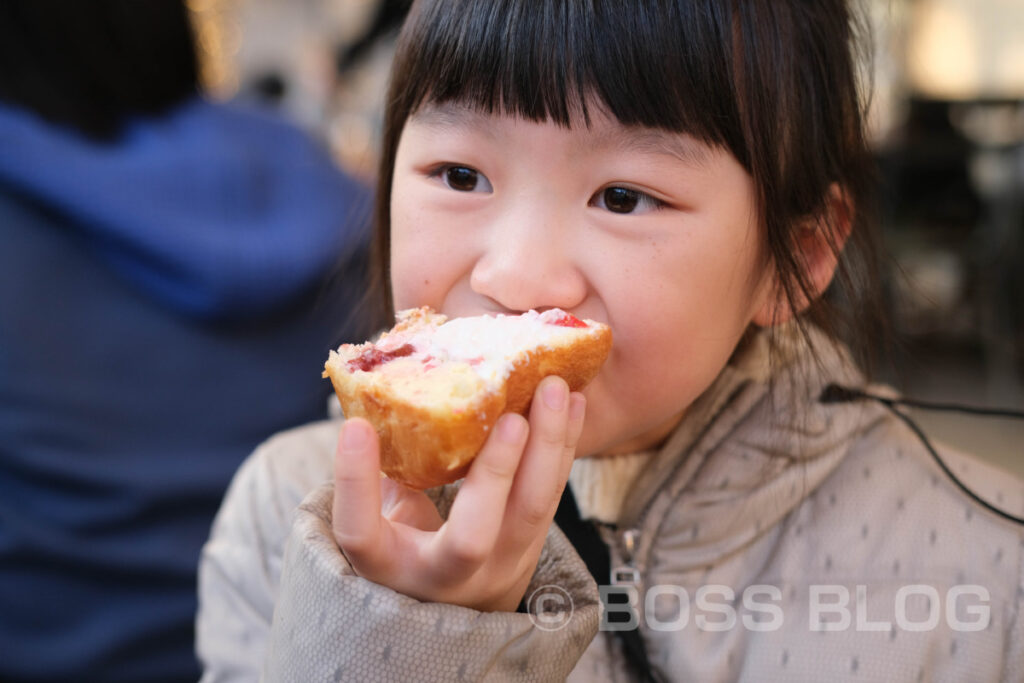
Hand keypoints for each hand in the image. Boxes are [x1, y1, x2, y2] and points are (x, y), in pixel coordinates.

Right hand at [331, 376, 585, 612]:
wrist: (451, 604)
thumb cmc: (403, 548)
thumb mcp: (376, 518)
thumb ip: (375, 471)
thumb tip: (372, 396)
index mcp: (389, 566)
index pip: (361, 534)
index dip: (355, 483)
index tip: (355, 428)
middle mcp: (445, 577)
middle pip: (472, 538)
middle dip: (495, 471)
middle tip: (510, 416)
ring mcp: (499, 567)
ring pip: (531, 512)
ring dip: (547, 445)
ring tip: (556, 389)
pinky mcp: (534, 545)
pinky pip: (553, 493)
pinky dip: (564, 444)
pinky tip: (573, 403)